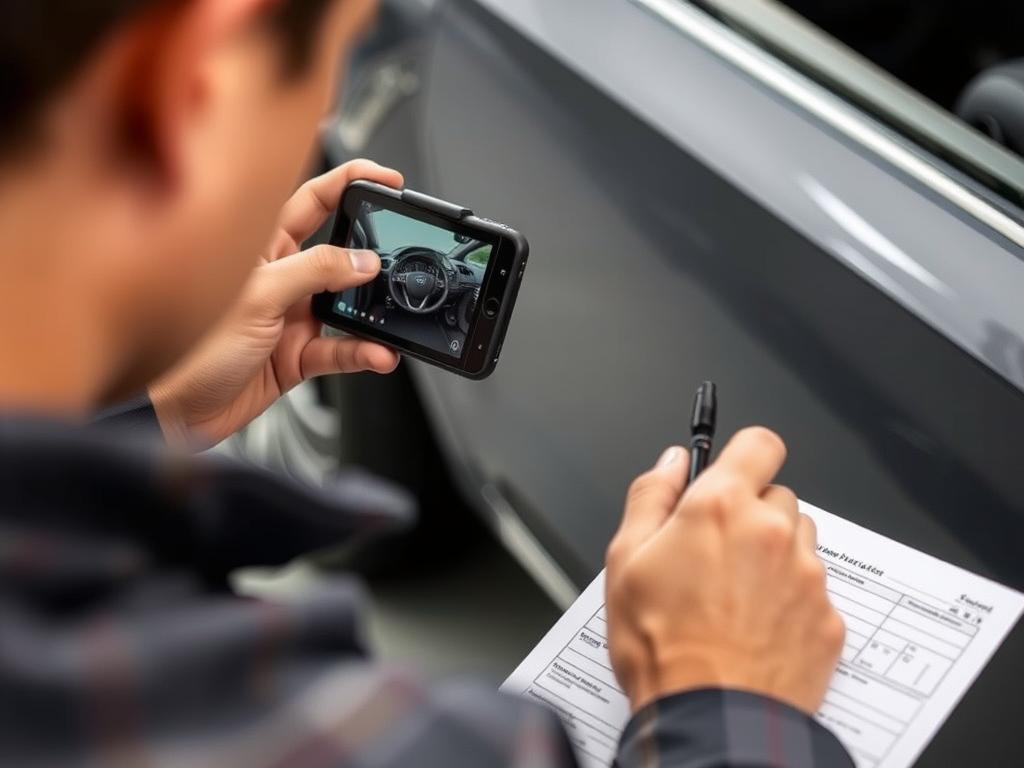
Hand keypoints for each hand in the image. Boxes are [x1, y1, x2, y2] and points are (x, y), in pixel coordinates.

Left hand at [150, 160, 402, 448]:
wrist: (173, 413)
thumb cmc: (188, 349)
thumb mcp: (258, 295)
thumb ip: (315, 271)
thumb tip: (362, 260)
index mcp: (260, 245)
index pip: (313, 199)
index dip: (350, 182)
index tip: (387, 179)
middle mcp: (279, 276)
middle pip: (338, 251)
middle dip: (372, 252)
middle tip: (399, 253)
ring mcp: (289, 316)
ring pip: (345, 305)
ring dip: (371, 313)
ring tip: (388, 317)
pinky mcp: (296, 355)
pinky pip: (340, 348)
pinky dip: (362, 352)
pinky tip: (377, 353)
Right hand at [605, 428, 844, 714]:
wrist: (709, 719)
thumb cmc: (662, 647)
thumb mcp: (624, 560)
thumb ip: (649, 496)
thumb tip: (670, 462)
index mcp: (720, 508)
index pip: (759, 444)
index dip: (744, 454)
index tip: (732, 471)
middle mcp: (771, 532)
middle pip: (776, 495)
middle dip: (749, 514)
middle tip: (716, 553)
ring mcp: (806, 576)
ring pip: (799, 540)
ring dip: (773, 554)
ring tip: (735, 595)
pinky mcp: (827, 618)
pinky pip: (814, 590)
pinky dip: (790, 600)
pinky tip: (756, 628)